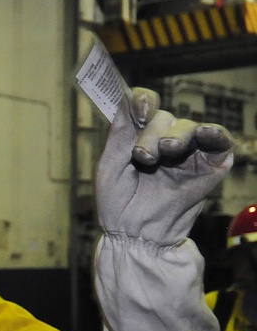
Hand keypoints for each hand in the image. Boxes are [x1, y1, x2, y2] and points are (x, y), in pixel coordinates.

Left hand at [96, 87, 234, 245]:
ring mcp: (189, 152)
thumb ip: (121, 131)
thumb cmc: (118, 203)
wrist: (134, 233)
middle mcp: (165, 141)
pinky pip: (220, 139)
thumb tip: (129, 97)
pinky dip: (214, 132)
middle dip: (152, 133)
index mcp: (139, 138)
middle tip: (143, 156)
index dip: (144, 99)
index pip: (146, 105)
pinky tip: (204, 132)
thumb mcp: (110, 164)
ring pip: (188, 126)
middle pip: (164, 117)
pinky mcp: (212, 165)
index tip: (140, 108)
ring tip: (165, 153)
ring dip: (175, 135)